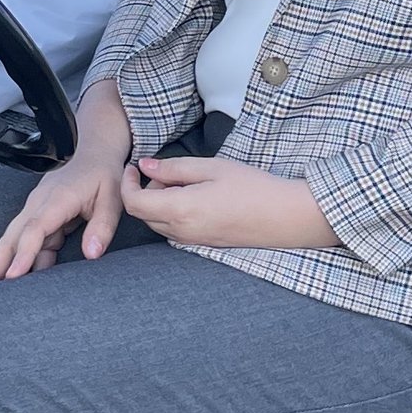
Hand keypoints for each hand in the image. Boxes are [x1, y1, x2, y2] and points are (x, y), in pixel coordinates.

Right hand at [0, 78, 134, 282]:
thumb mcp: (112, 198)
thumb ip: (102, 226)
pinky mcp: (39, 218)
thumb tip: (92, 254)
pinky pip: (26, 242)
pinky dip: (19, 260)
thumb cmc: (102, 173)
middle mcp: (39, 205)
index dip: (23, 253)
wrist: (93, 149)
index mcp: (57, 199)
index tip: (14, 275)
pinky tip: (14, 281)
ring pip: (13, 240)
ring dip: (0, 263)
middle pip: (12, 236)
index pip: (34, 229)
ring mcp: (35, 210)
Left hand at [120, 155, 337, 250]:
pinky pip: (174, 231)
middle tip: (161, 171)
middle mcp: (181, 232)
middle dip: (143, 191)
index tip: (133, 167)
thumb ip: (174, 168)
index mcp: (180, 210)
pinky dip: (171, 214)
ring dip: (157, 203)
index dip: (126, 184)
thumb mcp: (212, 167)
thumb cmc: (252, 187)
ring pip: (157, 224)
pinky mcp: (203, 246)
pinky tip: (193, 198)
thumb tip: (145, 166)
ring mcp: (192, 243)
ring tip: (181, 182)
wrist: (285, 217)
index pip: (134, 203)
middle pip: (143, 214)